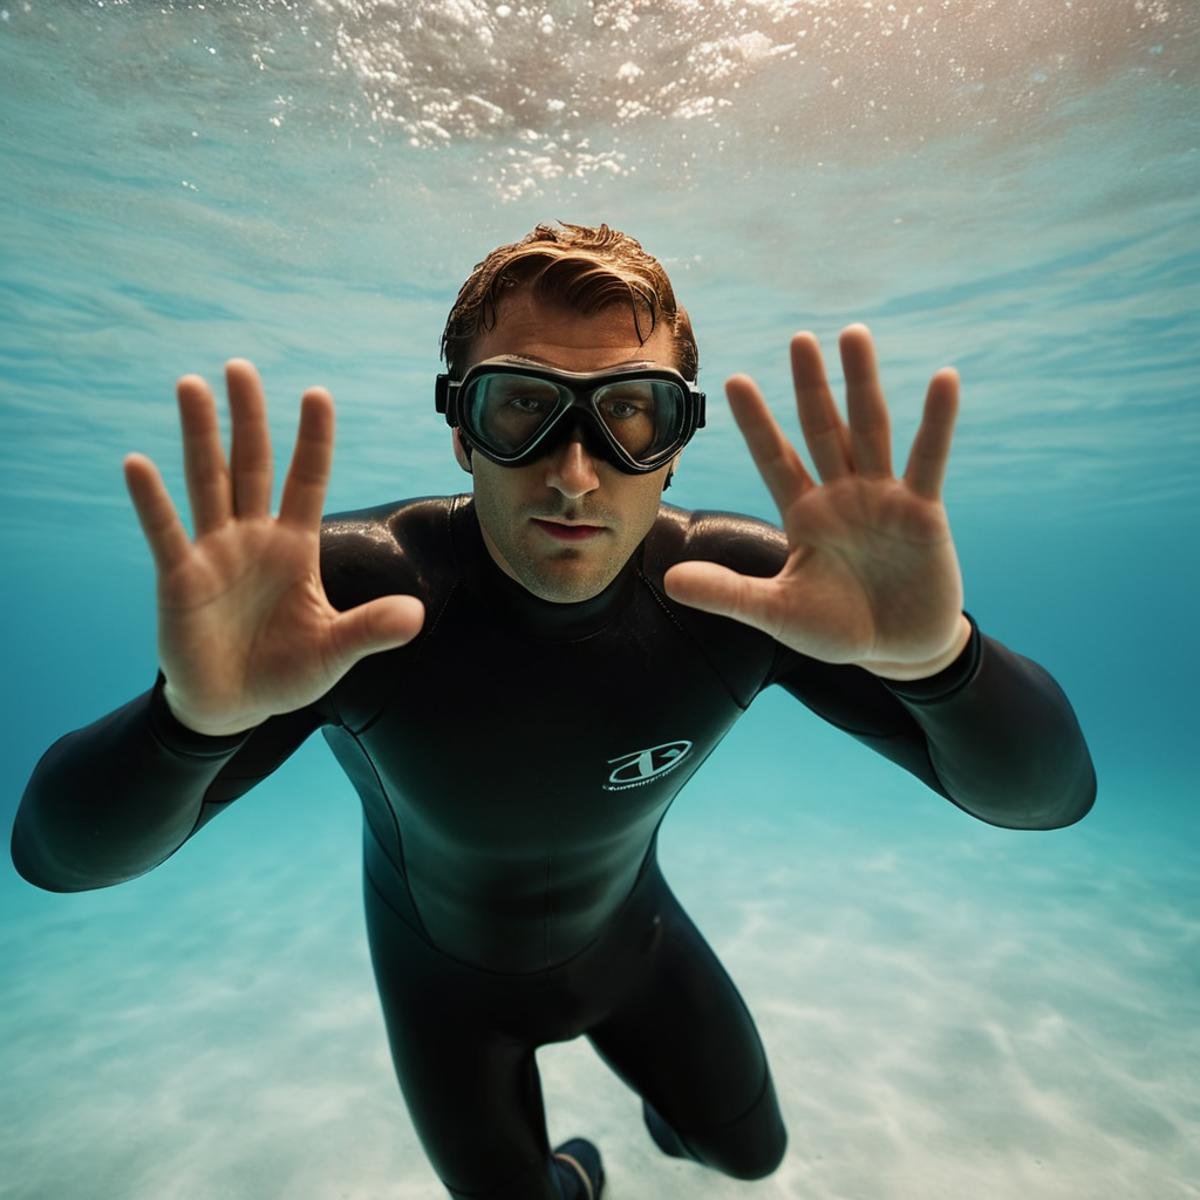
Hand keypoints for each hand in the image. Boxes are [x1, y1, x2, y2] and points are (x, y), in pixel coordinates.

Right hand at [123, 360, 424, 735]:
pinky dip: (152, 502)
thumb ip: (370, 629)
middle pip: (252, 465)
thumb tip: (415, 615)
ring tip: (191, 386)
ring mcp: (213, 554)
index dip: (313, 440)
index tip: (318, 393)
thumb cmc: (285, 673)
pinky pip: (166, 534)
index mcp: (295, 547)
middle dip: (248, 418)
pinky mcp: (179, 580)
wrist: (233, 708)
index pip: (307, 480)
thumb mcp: (335, 651)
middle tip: (241, 365)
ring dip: (199, 436)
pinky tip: (138, 465)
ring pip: (207, 483)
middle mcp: (253, 539)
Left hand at [663, 325, 970, 679]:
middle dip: (810, 386)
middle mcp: (840, 496)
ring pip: (870, 430)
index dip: (755, 423)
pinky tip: (943, 379)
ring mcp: (882, 498)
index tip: (733, 381)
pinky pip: (929, 459)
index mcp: (803, 515)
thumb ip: (728, 594)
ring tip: (854, 334)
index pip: (773, 459)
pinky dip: (937, 420)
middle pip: (822, 430)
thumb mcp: (777, 614)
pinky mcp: (923, 511)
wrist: (897, 652)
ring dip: (863, 383)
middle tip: (799, 338)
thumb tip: (670, 581)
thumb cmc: (836, 630)